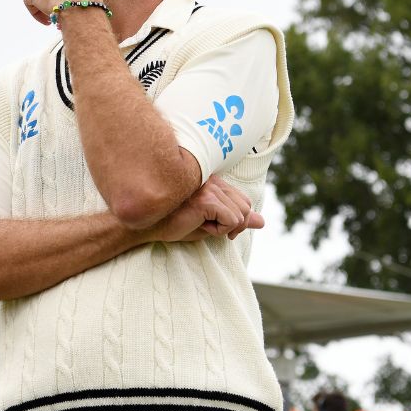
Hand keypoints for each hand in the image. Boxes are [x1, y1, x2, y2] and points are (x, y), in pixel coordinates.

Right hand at [147, 175, 264, 241]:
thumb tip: (262, 222)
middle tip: (210, 228)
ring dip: (224, 228)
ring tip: (201, 224)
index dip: (234, 218)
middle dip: (234, 224)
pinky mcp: (206, 199)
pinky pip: (232, 220)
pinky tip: (199, 226)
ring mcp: (208, 188)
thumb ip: (236, 219)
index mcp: (212, 180)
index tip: (214, 225)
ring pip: (241, 214)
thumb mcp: (210, 222)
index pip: (242, 200)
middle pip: (246, 206)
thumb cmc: (174, 223)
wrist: (147, 226)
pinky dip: (220, 230)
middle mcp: (212, 179)